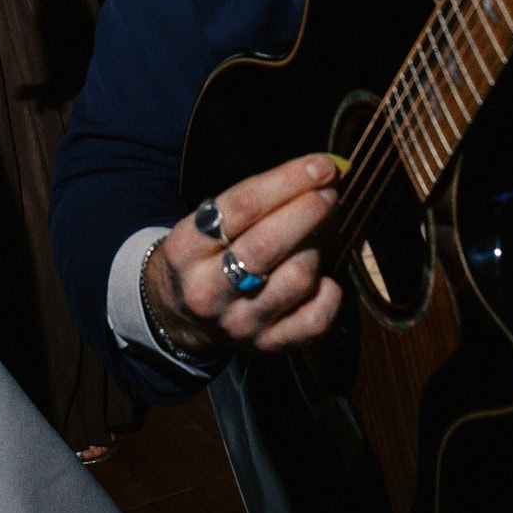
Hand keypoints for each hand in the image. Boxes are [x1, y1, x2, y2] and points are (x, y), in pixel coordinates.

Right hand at [144, 154, 344, 362]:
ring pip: (297, 279)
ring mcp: (239, 323)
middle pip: (267, 245)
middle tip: (330, 193)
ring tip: (319, 234)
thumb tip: (322, 173)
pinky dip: (329, 293)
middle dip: (308, 211)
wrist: (181, 316)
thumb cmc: (207, 254)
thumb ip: (257, 199)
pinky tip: (323, 278)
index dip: (288, 181)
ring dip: (317, 248)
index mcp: (186, 249)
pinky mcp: (267, 346)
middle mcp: (208, 290)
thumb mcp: (208, 223)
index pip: (241, 206)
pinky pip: (315, 319)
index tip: (322, 166)